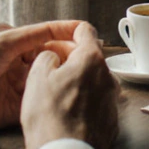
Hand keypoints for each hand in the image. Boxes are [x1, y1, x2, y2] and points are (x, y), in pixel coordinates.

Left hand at [0, 20, 82, 127]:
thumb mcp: (4, 41)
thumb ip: (34, 34)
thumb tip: (61, 28)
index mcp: (8, 40)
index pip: (43, 35)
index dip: (63, 34)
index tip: (85, 32)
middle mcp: (13, 60)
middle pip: (47, 55)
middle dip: (66, 54)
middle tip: (85, 54)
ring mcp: (15, 82)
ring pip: (46, 75)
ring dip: (60, 73)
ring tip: (77, 69)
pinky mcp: (16, 104)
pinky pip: (38, 95)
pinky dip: (50, 91)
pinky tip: (61, 87)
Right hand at [21, 22, 119, 148]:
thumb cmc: (51, 119)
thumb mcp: (37, 78)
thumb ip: (46, 56)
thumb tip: (52, 56)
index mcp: (91, 59)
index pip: (84, 30)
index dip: (67, 32)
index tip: (57, 39)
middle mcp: (108, 76)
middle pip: (89, 56)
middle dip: (70, 59)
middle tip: (50, 70)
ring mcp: (112, 98)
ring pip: (93, 79)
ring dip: (78, 81)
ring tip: (57, 95)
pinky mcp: (112, 118)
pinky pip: (97, 101)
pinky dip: (85, 101)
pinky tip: (69, 112)